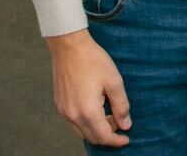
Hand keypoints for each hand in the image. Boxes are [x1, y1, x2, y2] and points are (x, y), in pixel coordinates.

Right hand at [46, 31, 131, 146]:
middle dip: (108, 134)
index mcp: (88, 111)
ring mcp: (64, 111)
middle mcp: (73, 115)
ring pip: (82, 132)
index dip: (117, 141)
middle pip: (92, 137)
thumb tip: (125, 124)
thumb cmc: (92, 60)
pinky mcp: (60, 105)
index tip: (126, 138)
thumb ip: (121, 106)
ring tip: (108, 113)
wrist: (69, 46)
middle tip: (119, 120)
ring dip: (96, 129)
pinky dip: (86, 122)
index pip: (104, 137)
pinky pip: (74, 123)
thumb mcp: (114, 81)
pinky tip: (95, 108)